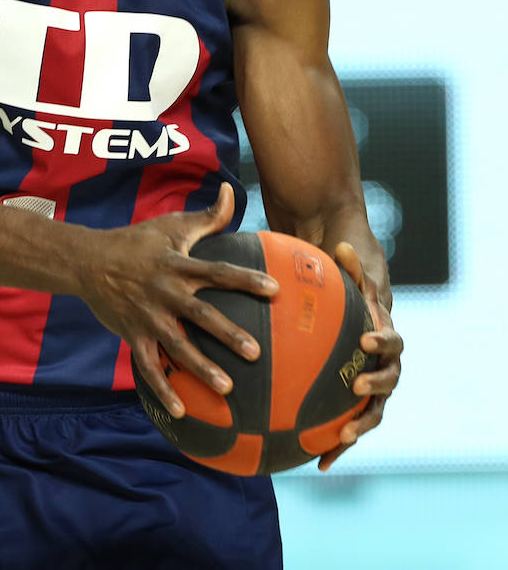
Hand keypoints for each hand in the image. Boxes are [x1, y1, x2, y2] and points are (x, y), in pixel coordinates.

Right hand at [80, 184, 278, 417]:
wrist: (87, 261)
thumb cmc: (135, 242)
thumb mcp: (170, 226)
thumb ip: (208, 217)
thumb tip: (234, 193)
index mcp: (176, 266)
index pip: (216, 272)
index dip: (245, 279)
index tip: (274, 289)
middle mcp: (164, 293)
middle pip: (200, 315)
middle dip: (227, 334)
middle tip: (256, 352)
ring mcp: (147, 317)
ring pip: (177, 345)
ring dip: (200, 368)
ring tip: (228, 388)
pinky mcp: (133, 334)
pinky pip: (148, 366)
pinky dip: (163, 389)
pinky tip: (182, 411)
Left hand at [318, 241, 402, 470]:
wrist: (342, 304)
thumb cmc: (343, 285)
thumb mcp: (345, 272)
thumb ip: (347, 265)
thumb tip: (340, 244)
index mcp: (382, 334)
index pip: (390, 341)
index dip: (381, 342)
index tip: (364, 340)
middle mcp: (381, 363)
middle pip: (389, 381)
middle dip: (375, 387)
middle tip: (356, 386)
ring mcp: (367, 384)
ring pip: (372, 411)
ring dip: (359, 425)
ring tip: (340, 437)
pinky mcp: (349, 402)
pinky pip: (346, 426)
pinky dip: (335, 445)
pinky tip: (319, 466)